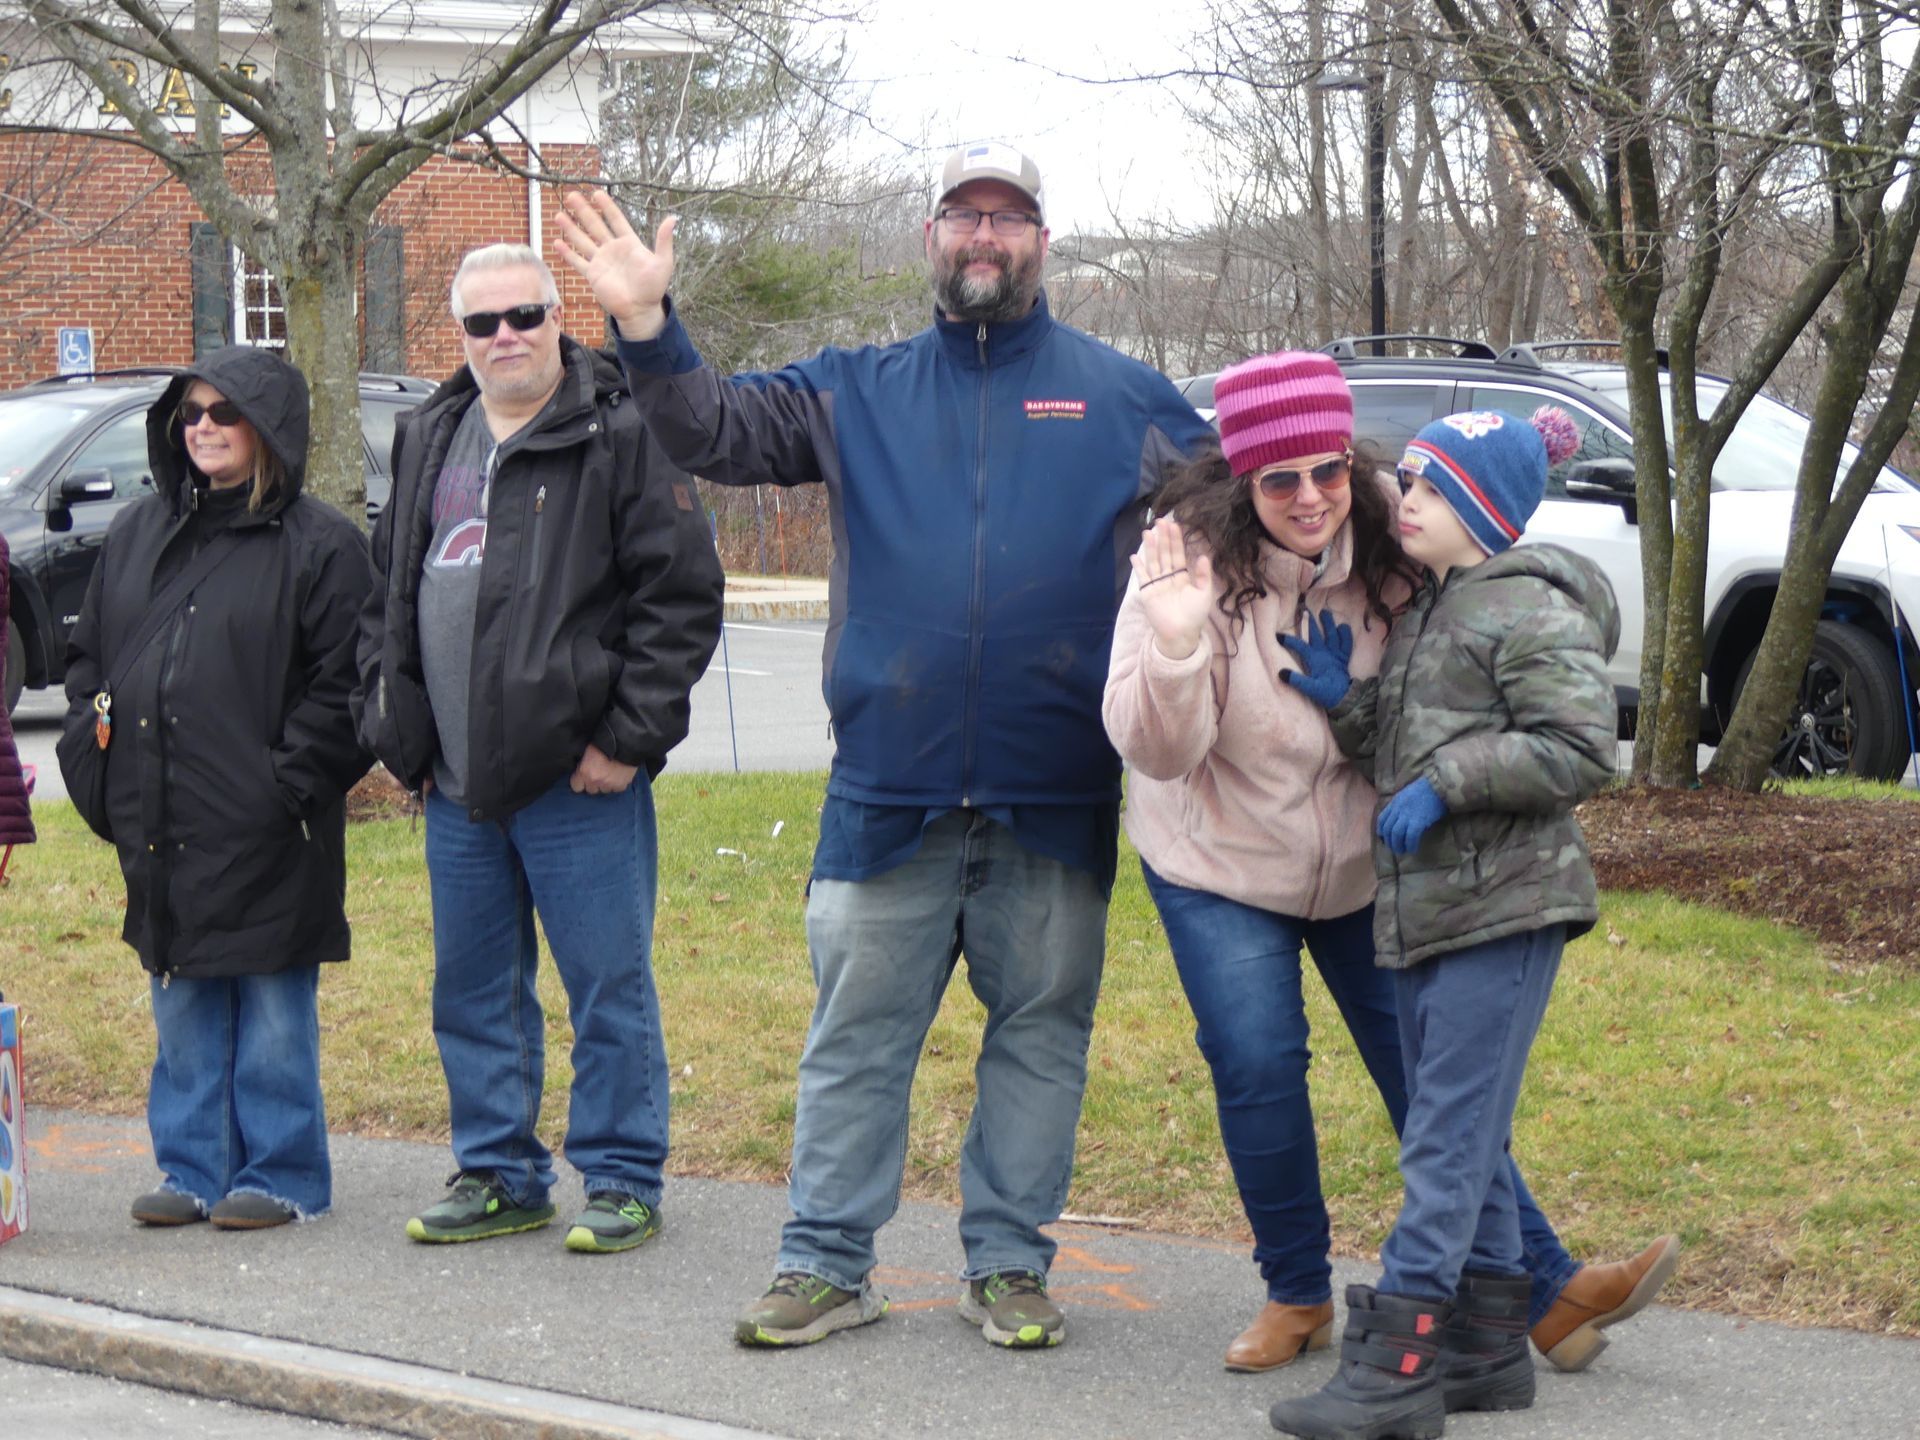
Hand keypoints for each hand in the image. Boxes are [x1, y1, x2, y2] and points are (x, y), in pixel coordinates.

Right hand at [555, 190, 674, 340]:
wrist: (641, 310)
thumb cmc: (653, 287)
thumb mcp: (663, 262)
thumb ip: (664, 241)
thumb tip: (673, 219)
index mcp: (629, 243)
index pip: (616, 220)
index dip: (607, 206)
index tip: (597, 193)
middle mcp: (612, 249)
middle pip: (595, 225)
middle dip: (583, 210)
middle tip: (571, 195)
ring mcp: (601, 261)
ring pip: (582, 240)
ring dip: (570, 227)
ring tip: (557, 214)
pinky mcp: (593, 275)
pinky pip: (577, 261)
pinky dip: (567, 253)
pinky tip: (556, 242)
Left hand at [571, 743, 637, 794]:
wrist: (624, 743)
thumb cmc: (604, 742)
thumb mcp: (587, 750)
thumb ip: (583, 763)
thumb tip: (580, 769)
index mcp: (584, 772)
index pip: (576, 786)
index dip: (580, 781)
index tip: (583, 777)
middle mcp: (595, 781)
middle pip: (591, 790)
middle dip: (593, 783)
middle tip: (598, 773)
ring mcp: (608, 785)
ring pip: (604, 790)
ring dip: (605, 784)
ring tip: (609, 773)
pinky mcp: (620, 786)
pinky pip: (616, 789)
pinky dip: (617, 784)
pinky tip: (618, 775)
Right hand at [1128, 519, 1214, 659]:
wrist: (1181, 634)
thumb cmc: (1194, 615)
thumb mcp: (1204, 593)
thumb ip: (1202, 575)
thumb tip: (1203, 556)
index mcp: (1182, 577)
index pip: (1178, 554)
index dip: (1176, 540)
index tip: (1174, 525)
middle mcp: (1169, 578)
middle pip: (1164, 554)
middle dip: (1163, 538)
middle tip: (1160, 521)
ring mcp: (1157, 584)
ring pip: (1153, 561)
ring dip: (1150, 547)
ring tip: (1148, 532)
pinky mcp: (1147, 592)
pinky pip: (1142, 577)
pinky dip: (1138, 567)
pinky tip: (1135, 556)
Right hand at [1279, 607, 1353, 708]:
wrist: (1346, 698)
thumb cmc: (1327, 693)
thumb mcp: (1310, 689)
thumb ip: (1296, 680)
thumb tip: (1281, 673)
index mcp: (1315, 659)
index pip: (1300, 646)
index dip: (1288, 640)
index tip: (1278, 636)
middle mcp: (1325, 653)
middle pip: (1316, 634)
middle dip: (1310, 622)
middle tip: (1305, 610)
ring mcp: (1336, 654)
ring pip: (1332, 634)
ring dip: (1328, 623)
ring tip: (1324, 612)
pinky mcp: (1344, 658)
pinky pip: (1347, 643)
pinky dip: (1345, 635)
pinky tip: (1344, 627)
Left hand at [1377, 777, 1446, 854]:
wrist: (1439, 786)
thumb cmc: (1428, 789)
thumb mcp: (1409, 794)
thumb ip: (1403, 805)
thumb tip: (1402, 818)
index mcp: (1395, 802)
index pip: (1382, 818)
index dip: (1381, 830)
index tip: (1383, 837)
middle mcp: (1398, 809)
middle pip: (1388, 828)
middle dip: (1389, 841)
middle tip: (1394, 848)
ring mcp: (1407, 815)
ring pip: (1396, 834)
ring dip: (1397, 845)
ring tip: (1402, 851)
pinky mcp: (1418, 821)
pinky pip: (1410, 836)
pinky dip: (1410, 845)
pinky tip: (1413, 849)